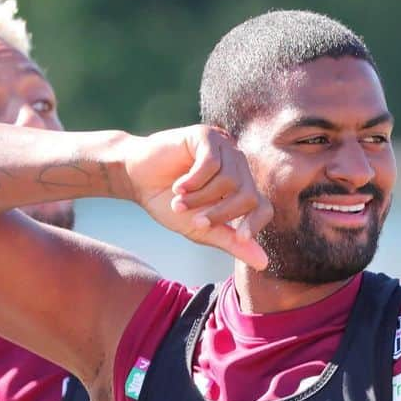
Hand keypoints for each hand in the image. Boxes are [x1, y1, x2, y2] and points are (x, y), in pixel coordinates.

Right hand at [126, 125, 271, 269]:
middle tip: (195, 221)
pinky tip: (179, 186)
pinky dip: (194, 181)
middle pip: (247, 195)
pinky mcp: (207, 135)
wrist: (136, 179)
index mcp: (241, 189)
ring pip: (229, 180)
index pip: (263, 207)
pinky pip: (211, 163)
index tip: (238, 237)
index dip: (254, 224)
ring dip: (200, 198)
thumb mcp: (201, 229)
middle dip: (220, 214)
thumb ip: (231, 242)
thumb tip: (263, 264)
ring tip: (179, 202)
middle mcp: (238, 167)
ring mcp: (225, 148)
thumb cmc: (169, 204)